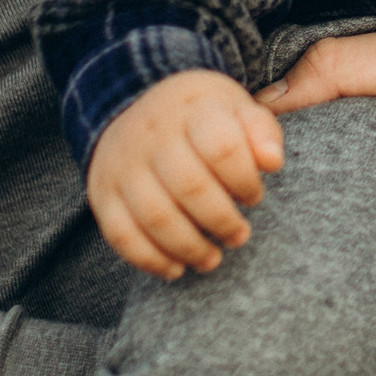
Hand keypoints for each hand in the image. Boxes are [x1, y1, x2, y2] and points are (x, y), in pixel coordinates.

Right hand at [86, 70, 285, 279]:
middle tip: (239, 236)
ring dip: (189, 247)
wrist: (134, 108)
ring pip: (156, 216)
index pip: (222, 148)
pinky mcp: (103, 193)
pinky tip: (176, 268)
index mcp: (192, 109)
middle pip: (190, 186)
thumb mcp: (236, 108)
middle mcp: (152, 135)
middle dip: (222, 221)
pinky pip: (121, 234)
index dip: (245, 181)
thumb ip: (261, 131)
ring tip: (212, 259)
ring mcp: (123, 165)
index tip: (253, 197)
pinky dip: (150, 259)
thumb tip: (272, 161)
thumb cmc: (200, 118)